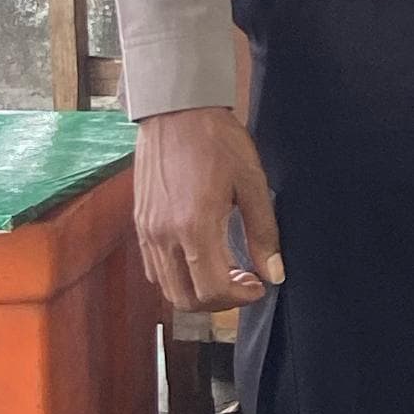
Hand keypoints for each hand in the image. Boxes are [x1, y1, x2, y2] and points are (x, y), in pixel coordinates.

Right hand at [133, 106, 283, 311]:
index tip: (258, 285)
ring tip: (225, 270)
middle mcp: (164, 235)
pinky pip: (154, 268)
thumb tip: (273, 273)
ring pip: (167, 288)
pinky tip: (201, 258)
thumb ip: (263, 233)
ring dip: (198, 291)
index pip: (213, 290)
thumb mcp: (252, 183)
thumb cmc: (218, 141)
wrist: (177, 111)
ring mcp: (147, 231)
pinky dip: (178, 277)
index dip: (240, 298)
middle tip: (244, 282)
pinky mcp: (140, 223)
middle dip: (219, 302)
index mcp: (194, 227)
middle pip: (186, 299)